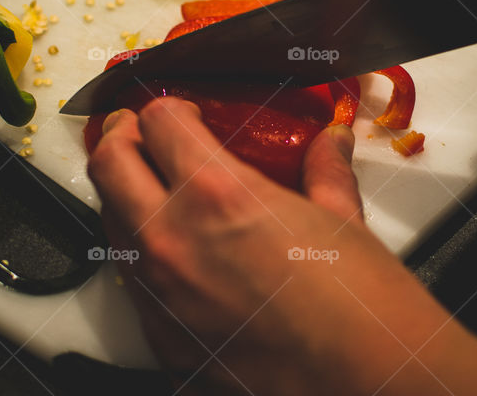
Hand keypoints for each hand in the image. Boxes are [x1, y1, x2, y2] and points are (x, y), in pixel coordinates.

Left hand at [88, 98, 476, 395]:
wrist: (368, 385)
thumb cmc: (361, 305)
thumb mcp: (343, 218)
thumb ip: (324, 169)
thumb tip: (330, 140)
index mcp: (217, 195)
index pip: (157, 123)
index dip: (167, 107)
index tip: (180, 114)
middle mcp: (173, 240)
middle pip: (108, 162)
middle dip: (121, 136)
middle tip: (139, 132)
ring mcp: (161, 295)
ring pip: (110, 223)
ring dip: (127, 196)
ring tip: (158, 191)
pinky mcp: (163, 340)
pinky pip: (133, 284)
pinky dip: (145, 257)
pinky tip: (182, 257)